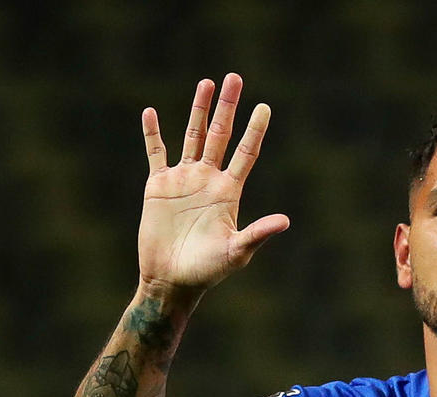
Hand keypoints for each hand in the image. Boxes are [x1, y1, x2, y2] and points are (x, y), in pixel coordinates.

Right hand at [137, 73, 288, 294]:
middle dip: (228, 107)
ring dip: (197, 110)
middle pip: (220, 134)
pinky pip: (156, 153)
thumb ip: (257, 233)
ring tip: (206, 83)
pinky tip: (150, 112)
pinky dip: (153, 134)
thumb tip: (285, 221)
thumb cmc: (208, 270)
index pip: (246, 153)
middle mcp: (209, 179)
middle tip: (235, 77)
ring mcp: (184, 180)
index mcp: (230, 191)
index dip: (255, 130)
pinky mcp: (158, 186)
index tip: (265, 107)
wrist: (172, 279)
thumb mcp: (236, 251)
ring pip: (191, 136)